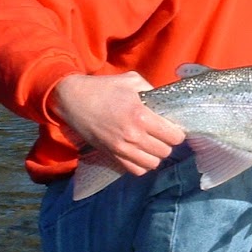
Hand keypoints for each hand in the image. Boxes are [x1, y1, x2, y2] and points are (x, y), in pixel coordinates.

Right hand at [51, 72, 185, 176]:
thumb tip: (165, 103)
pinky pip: (136, 170)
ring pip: (153, 164)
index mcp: (142, 116)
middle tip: (163, 134)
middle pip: (166, 151)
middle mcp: (134, 136)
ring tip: (152, 144)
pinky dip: (142, 164)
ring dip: (156, 155)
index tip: (173, 126)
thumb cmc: (104, 87)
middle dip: (168, 143)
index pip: (174, 136)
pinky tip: (141, 153)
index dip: (178, 132)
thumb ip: (152, 90)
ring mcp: (122, 148)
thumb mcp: (133, 80)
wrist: (74, 100)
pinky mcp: (112, 155)